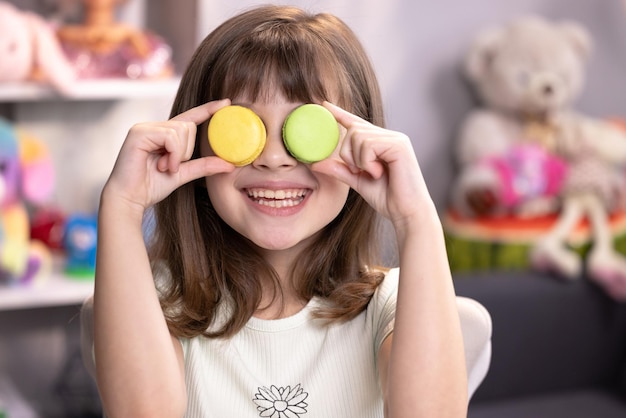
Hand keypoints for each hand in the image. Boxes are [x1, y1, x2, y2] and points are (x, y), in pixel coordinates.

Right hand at [103, 99, 234, 212]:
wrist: (130, 199)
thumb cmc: (151, 187)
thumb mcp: (183, 174)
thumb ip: (204, 166)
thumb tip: (230, 164)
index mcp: (165, 134)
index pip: (190, 117)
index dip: (208, 109)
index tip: (227, 102)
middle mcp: (154, 127)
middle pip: (189, 126)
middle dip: (187, 150)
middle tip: (172, 166)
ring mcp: (145, 128)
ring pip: (181, 130)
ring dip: (179, 155)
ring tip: (165, 167)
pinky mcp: (139, 133)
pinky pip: (170, 136)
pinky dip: (173, 154)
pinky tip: (162, 166)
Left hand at [312, 102, 433, 229]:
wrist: (407, 212)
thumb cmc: (388, 198)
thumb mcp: (357, 181)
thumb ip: (339, 170)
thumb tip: (315, 163)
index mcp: (380, 142)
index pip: (357, 123)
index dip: (340, 114)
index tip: (324, 104)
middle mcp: (389, 136)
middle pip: (352, 131)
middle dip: (348, 154)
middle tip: (359, 171)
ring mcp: (395, 139)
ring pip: (358, 137)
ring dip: (358, 160)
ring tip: (373, 173)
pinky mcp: (399, 145)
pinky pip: (369, 145)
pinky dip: (367, 162)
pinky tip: (379, 172)